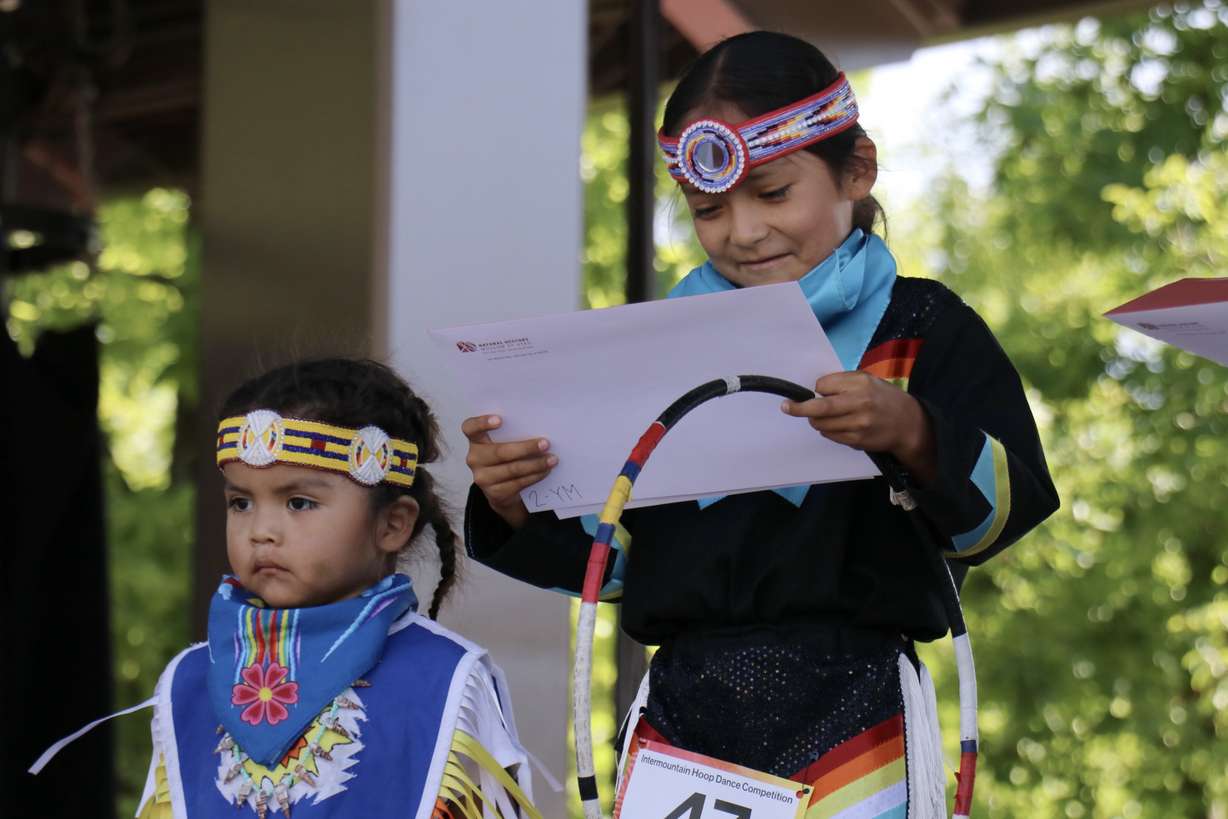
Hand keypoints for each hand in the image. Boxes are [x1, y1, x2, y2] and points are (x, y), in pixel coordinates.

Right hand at [462, 415, 557, 528]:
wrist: (502, 490)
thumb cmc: (506, 458)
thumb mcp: (504, 443)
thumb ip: (513, 434)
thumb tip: (540, 427)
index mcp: (476, 440)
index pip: (470, 428)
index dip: (482, 423)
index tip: (500, 420)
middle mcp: (475, 458)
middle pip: (500, 452)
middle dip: (526, 448)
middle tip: (546, 443)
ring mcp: (483, 478)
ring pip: (512, 469)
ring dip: (536, 464)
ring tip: (552, 459)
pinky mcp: (494, 493)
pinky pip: (518, 483)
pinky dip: (535, 476)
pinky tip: (546, 471)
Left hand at [780, 371, 935, 483]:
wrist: (908, 423)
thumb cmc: (883, 398)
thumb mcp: (867, 380)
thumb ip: (843, 382)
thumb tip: (815, 390)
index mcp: (860, 384)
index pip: (823, 386)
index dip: (817, 389)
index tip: (817, 391)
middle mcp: (859, 403)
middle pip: (819, 407)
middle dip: (799, 408)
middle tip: (786, 407)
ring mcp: (857, 424)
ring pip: (821, 424)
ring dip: (816, 420)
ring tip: (824, 416)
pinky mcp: (856, 441)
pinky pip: (830, 436)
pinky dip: (827, 430)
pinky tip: (838, 425)